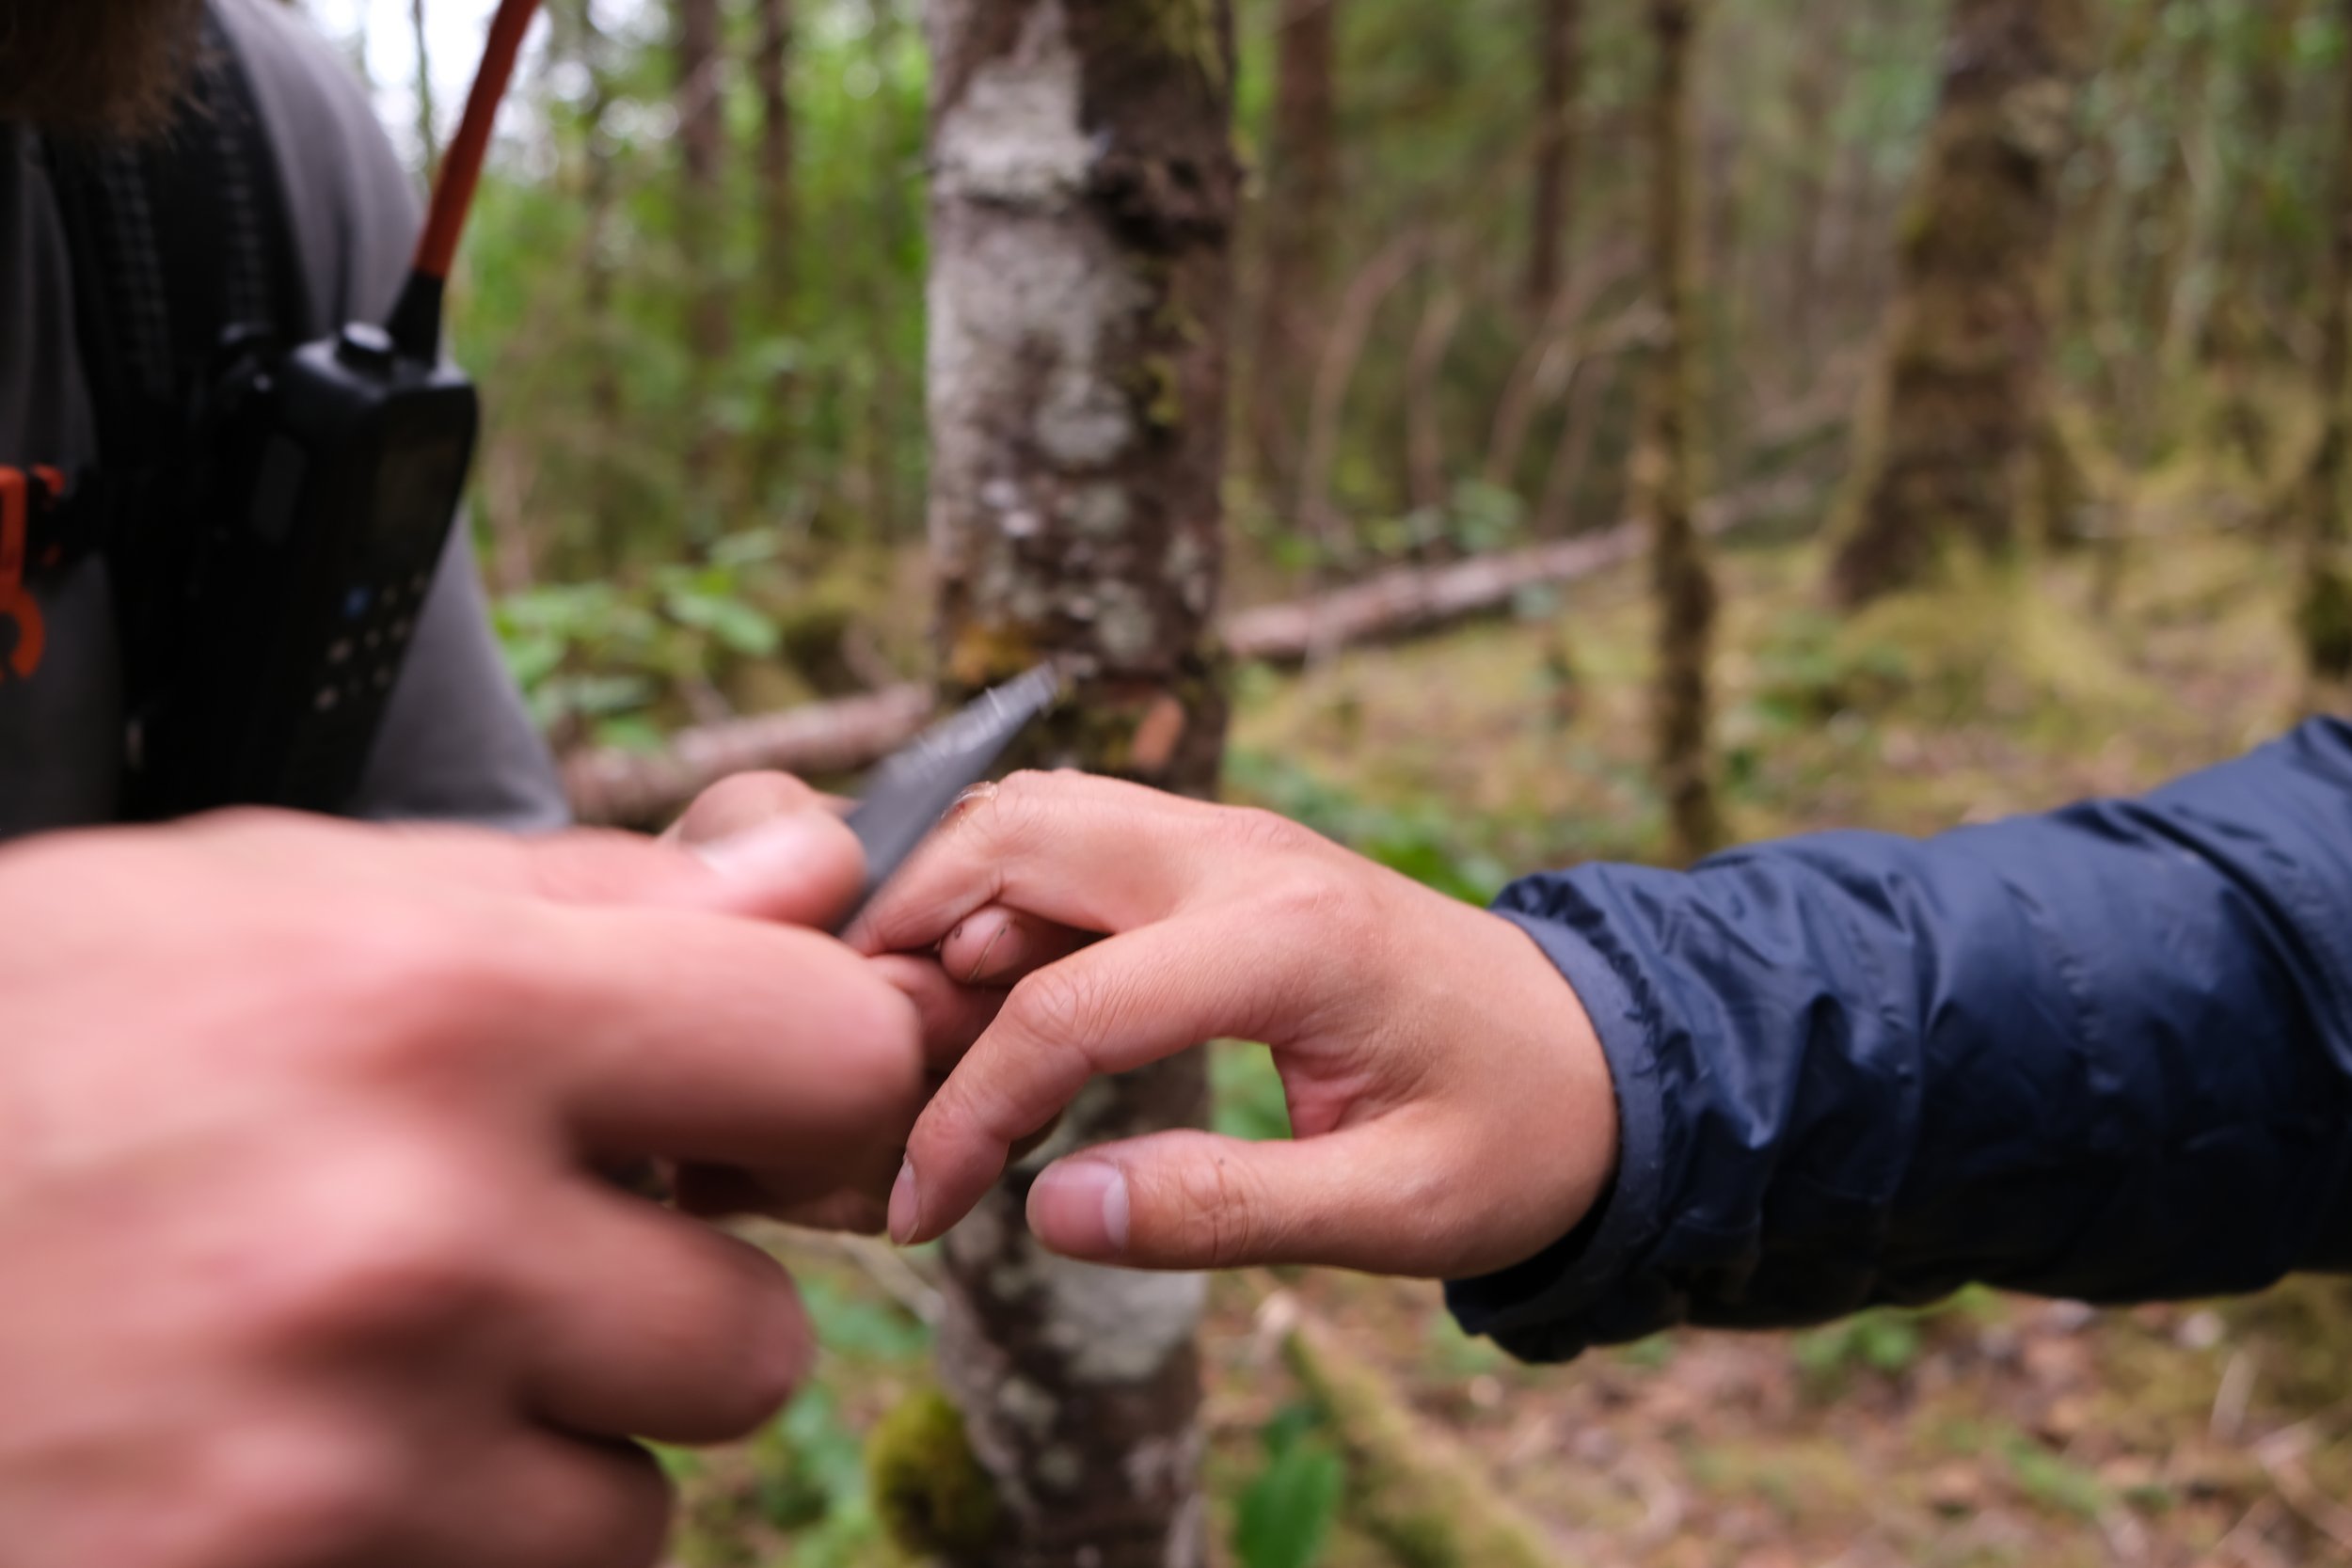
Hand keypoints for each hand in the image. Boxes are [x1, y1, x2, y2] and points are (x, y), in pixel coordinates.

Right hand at [0, 808, 921, 1567]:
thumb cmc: (22, 1048)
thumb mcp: (270, 897)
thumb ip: (576, 897)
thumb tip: (812, 869)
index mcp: (436, 1013)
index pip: (838, 1060)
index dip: (819, 1083)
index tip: (761, 1104)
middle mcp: (410, 1248)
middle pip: (757, 1328)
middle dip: (661, 1292)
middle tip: (517, 1245)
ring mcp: (336, 1468)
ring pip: (641, 1501)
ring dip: (556, 1440)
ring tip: (377, 1356)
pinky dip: (449, 1537)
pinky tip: (306, 1450)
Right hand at [848, 772, 1619, 1280]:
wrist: (1609, 1057)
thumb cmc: (1515, 1140)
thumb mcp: (1393, 1213)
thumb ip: (1220, 1212)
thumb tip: (1048, 1212)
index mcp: (1291, 938)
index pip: (1067, 1004)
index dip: (968, 1113)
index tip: (917, 1209)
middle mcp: (1245, 851)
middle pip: (1013, 834)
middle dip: (906, 933)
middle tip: (855, 1061)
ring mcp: (1230, 835)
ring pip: (1031, 811)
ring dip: (944, 897)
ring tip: (902, 1029)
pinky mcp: (1221, 851)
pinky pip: (1072, 836)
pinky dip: (995, 894)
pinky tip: (980, 996)